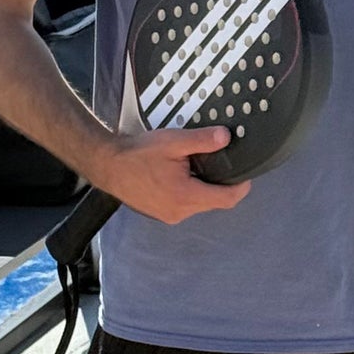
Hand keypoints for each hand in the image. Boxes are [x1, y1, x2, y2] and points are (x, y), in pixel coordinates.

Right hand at [95, 124, 250, 223]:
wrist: (107, 164)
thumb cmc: (137, 154)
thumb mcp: (173, 141)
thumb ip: (202, 140)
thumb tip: (226, 138)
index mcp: (186, 196)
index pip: (228, 199)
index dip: (241, 186)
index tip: (246, 172)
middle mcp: (179, 212)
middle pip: (215, 201)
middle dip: (221, 184)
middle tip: (217, 162)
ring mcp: (169, 215)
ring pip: (200, 204)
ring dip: (203, 187)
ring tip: (194, 166)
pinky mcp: (160, 213)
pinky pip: (185, 205)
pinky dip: (189, 192)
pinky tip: (180, 175)